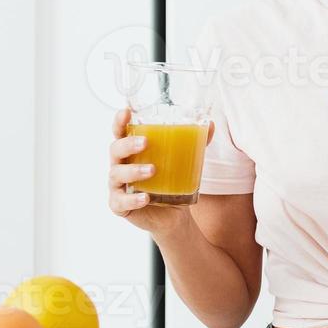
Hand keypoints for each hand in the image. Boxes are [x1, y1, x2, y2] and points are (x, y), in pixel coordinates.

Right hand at [107, 107, 213, 234]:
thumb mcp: (184, 162)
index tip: (126, 112)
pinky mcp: (120, 206)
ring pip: (116, 174)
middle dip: (128, 144)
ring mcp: (118, 186)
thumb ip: (195, 143)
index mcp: (131, 151)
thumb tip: (211, 125)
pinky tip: (145, 198)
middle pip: (115, 150)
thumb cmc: (171, 182)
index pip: (120, 133)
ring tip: (152, 170)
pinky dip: (132, 200)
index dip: (119, 122)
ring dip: (133, 171)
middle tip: (146, 142)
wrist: (173, 216)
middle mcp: (120, 166)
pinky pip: (120, 202)